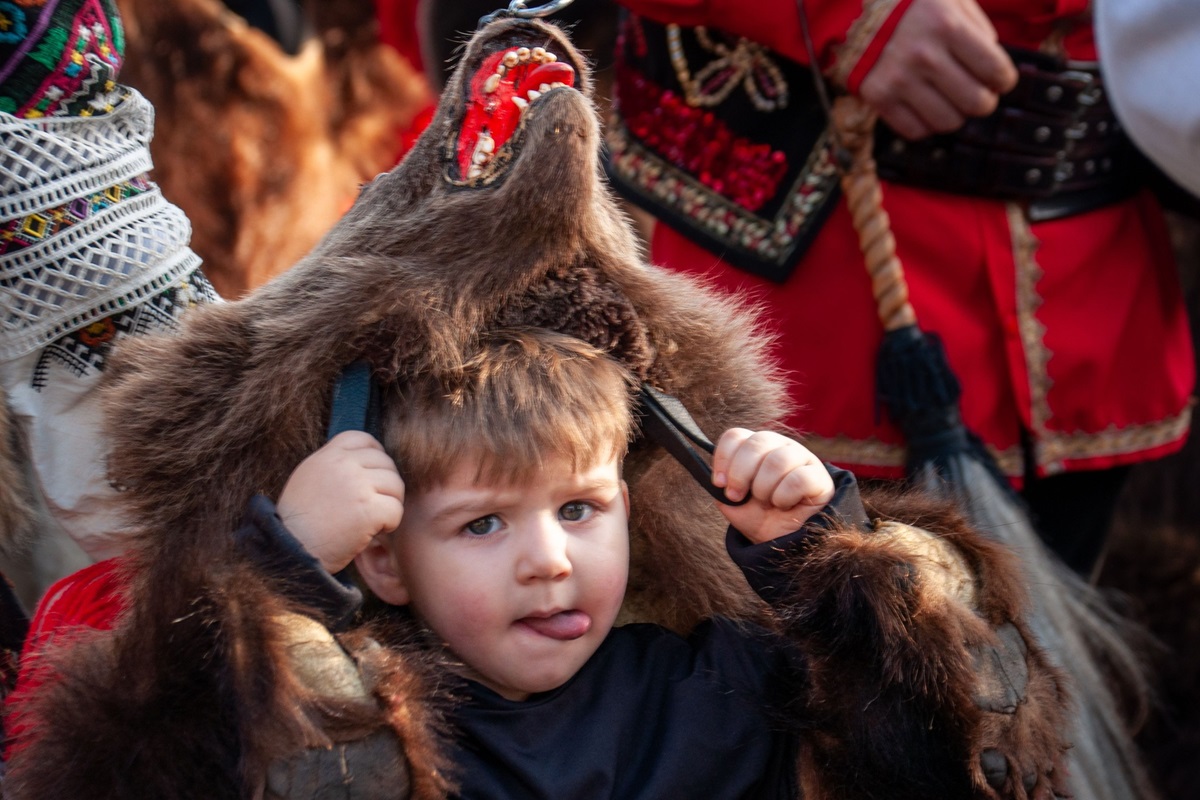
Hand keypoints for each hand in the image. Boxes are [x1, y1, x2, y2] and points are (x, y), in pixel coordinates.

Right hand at [277, 431, 404, 572]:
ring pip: (395, 485)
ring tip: (374, 520)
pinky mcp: (368, 509)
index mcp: (327, 455)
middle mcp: (342, 465)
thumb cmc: (300, 522)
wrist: (291, 551)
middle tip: (374, 506)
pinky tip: (375, 532)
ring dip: (390, 504)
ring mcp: (357, 485)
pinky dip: (390, 524)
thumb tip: (367, 458)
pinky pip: (396, 509)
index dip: (376, 455)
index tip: (373, 476)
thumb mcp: (309, 478)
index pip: (364, 439)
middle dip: (385, 485)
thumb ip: (334, 465)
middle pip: (385, 462)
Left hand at [710, 429, 834, 542]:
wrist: (784, 545)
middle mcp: (779, 446)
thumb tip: (719, 477)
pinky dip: (784, 497)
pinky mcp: (819, 476)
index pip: (736, 436)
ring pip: (777, 460)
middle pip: (756, 443)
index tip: (719, 483)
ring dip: (763, 488)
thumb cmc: (760, 518)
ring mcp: (802, 458)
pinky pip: (798, 479)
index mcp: (755, 448)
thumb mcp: (732, 504)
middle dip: (740, 474)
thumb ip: (722, 486)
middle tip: (737, 496)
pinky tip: (784, 505)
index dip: (723, 458)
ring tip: (766, 502)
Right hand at [858, 0, 1016, 139]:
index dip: (1004, 81)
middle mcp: (924, 56)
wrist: (852, 9)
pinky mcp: (878, 97)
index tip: (998, 80)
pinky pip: (916, 130)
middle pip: (976, 103)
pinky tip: (925, 106)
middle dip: (984, 101)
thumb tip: (992, 68)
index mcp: (947, 25)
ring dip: (955, 114)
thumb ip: (977, 29)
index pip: (996, 71)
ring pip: (948, 122)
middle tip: (977, 93)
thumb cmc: (909, 3)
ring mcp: (899, 79)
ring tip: (949, 99)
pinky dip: (926, 123)